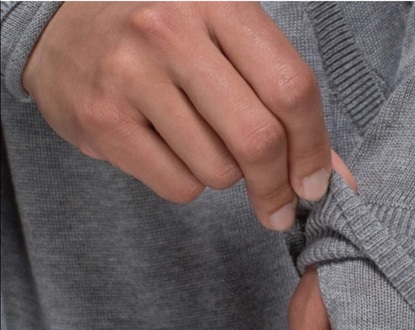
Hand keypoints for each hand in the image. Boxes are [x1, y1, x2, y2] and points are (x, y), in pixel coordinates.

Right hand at [22, 1, 331, 229]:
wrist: (62, 31)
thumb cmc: (164, 42)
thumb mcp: (226, 46)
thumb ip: (281, 104)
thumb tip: (334, 178)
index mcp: (220, 3)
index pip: (291, 87)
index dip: (313, 149)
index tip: (313, 186)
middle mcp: (173, 31)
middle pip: (257, 138)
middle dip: (276, 187)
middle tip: (277, 206)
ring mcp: (132, 74)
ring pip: (218, 170)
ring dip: (222, 174)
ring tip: (197, 142)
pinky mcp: (104, 120)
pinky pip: (179, 186)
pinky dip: (187, 182)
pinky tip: (168, 151)